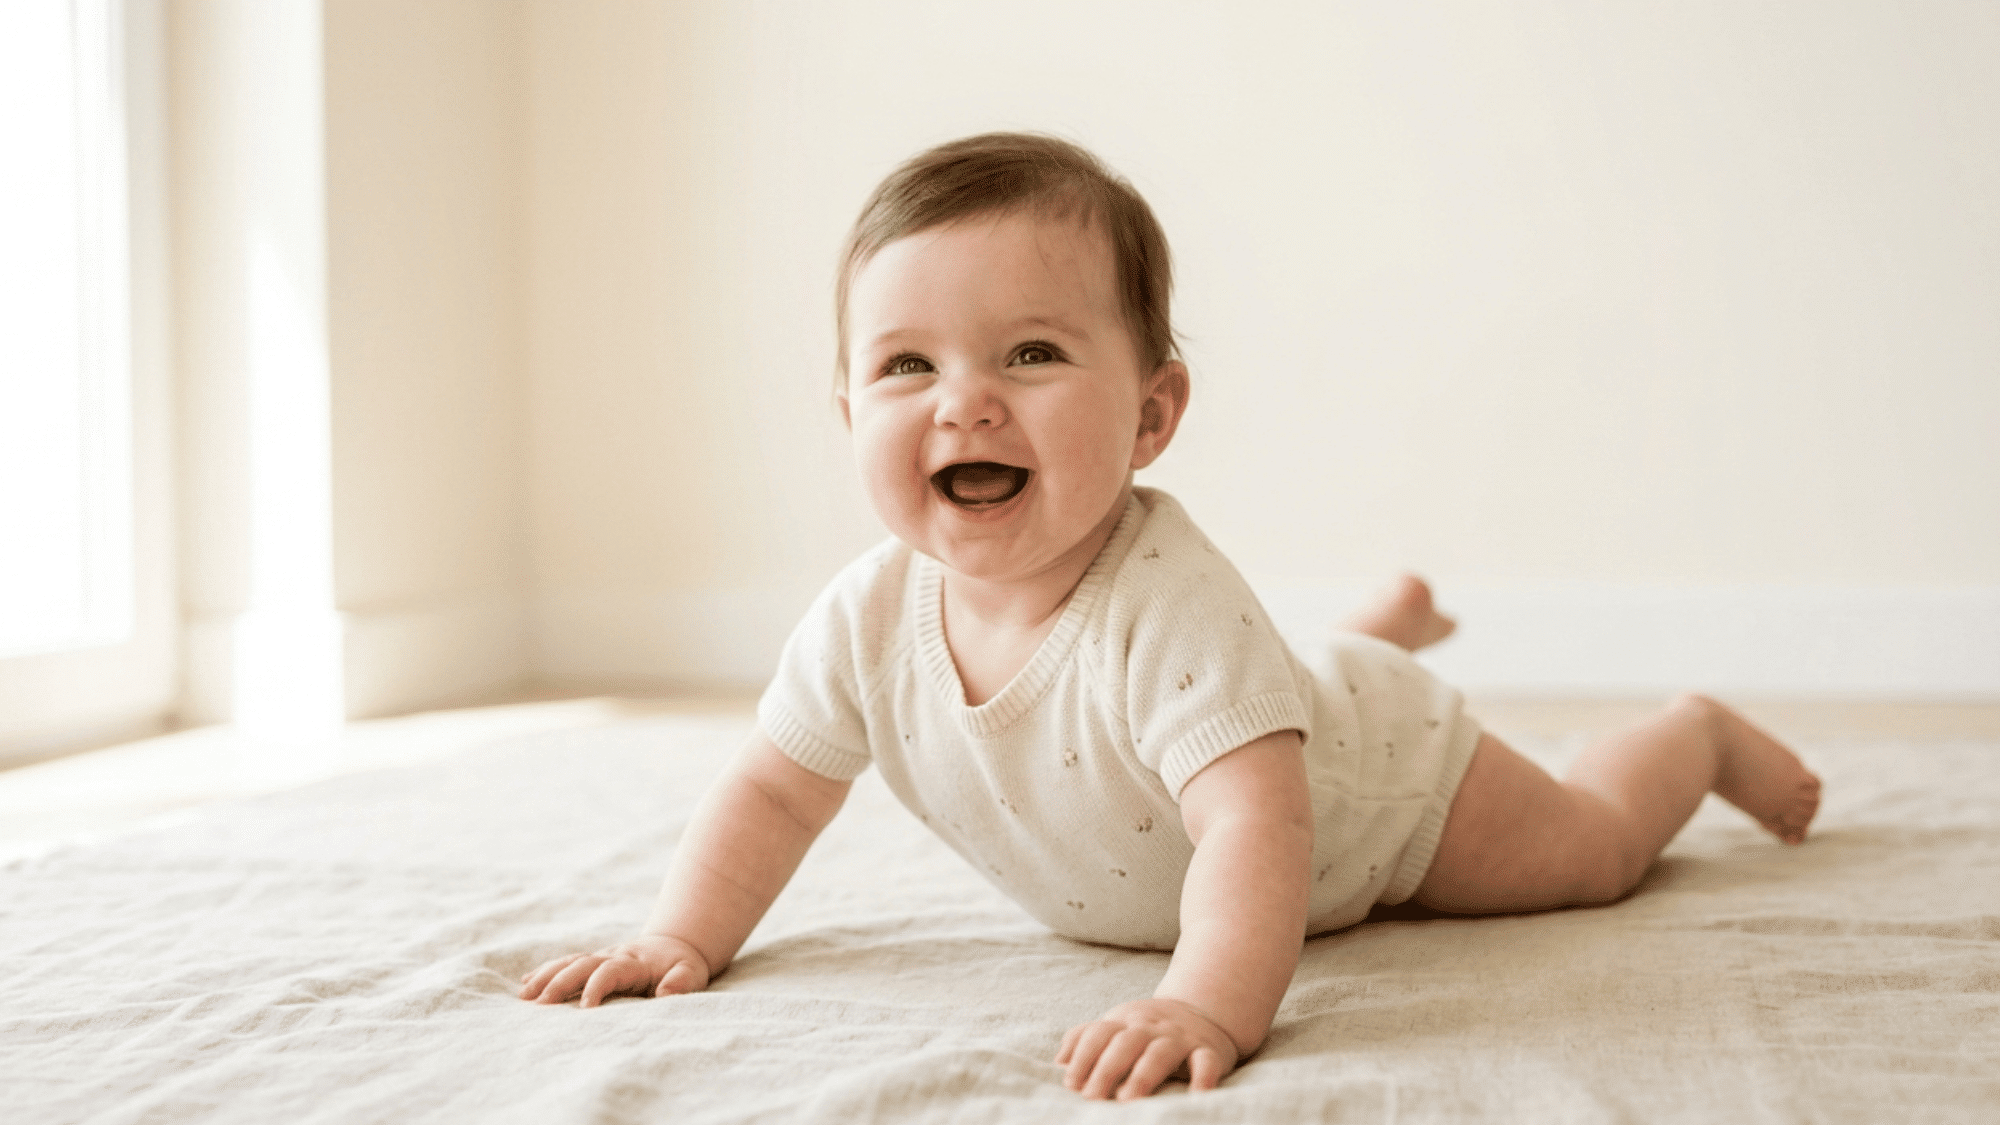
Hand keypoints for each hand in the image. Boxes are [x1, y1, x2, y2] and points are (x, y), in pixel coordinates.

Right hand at [517, 934, 710, 1006]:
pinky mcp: (592, 963)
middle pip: (581, 964)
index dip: (597, 987)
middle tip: (540, 1004)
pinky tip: (524, 984)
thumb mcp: (691, 973)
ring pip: (568, 962)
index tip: (584, 1009)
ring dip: (545, 976)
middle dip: (559, 982)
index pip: (611, 970)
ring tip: (524, 996)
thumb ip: (681, 982)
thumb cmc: (682, 965)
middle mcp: (612, 956)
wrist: (675, 945)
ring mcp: (600, 958)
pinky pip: (565, 964)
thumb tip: (665, 994)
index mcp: (634, 962)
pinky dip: (545, 972)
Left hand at [1057, 997, 1239, 1099]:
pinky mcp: (1208, 1050)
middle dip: (1106, 1069)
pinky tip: (1196, 1094)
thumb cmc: (1148, 1029)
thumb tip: (1060, 1061)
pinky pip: (1206, 1062)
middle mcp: (1151, 1027)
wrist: (1203, 1010)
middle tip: (1092, 1098)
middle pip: (1126, 1042)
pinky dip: (1203, 1078)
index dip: (1083, 1056)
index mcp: (1125, 1021)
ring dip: (1143, 1075)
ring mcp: (1180, 1037)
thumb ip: (1087, 1038)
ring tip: (1127, 1099)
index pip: (1099, 1033)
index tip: (1071, 1084)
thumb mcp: (1117, 1026)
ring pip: (1160, 1052)